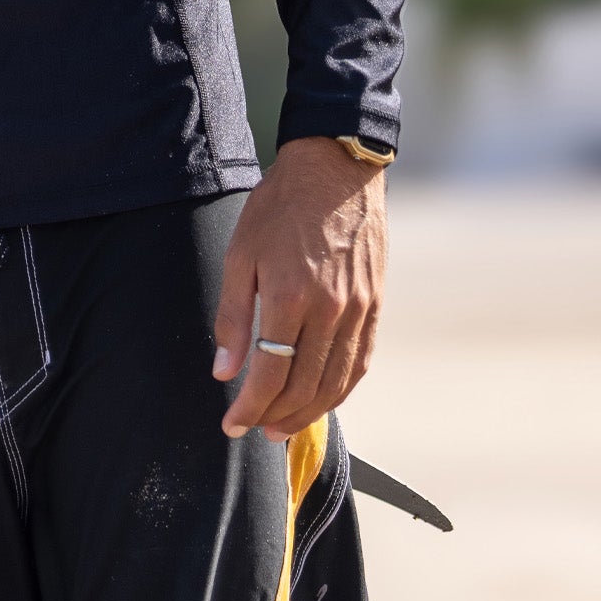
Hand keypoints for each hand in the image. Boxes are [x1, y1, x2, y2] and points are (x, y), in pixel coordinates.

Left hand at [212, 136, 385, 443]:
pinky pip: (359, 363)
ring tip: (282, 426)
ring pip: (335, 384)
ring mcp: (358, 311)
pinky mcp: (375, 305)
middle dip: (274, 417)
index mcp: (290, 297)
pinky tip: (322, 399)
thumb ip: (233, 317)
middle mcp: (329, 311)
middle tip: (253, 429)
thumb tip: (224, 371)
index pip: (269, 375)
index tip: (232, 425)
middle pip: (303, 388)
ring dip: (308, 414)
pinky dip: (340, 390)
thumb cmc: (280, 206)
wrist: (335, 170)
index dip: (248, 407)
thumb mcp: (241, 253)